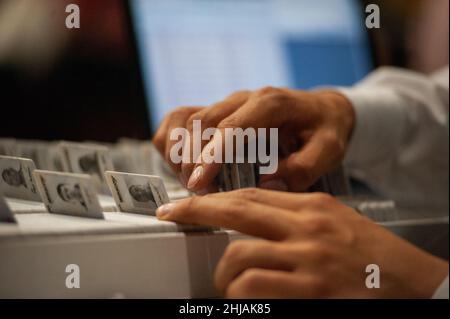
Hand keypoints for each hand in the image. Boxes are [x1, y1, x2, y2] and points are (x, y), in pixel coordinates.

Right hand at [152, 87, 354, 191]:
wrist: (322, 109)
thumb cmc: (324, 129)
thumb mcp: (329, 150)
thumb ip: (304, 168)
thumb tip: (267, 183)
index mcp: (270, 104)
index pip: (230, 128)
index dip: (210, 157)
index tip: (199, 184)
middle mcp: (243, 98)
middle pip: (199, 123)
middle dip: (191, 160)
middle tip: (201, 192)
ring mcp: (227, 102)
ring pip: (183, 119)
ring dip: (178, 151)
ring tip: (192, 180)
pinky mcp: (217, 110)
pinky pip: (179, 117)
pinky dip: (171, 139)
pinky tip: (183, 162)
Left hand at [156, 189, 447, 297]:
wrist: (413, 285)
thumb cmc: (372, 256)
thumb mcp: (333, 223)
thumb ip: (292, 216)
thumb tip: (248, 219)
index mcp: (313, 208)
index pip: (250, 194)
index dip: (213, 198)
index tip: (186, 202)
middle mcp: (308, 228)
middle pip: (237, 210)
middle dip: (197, 211)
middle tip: (173, 217)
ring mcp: (309, 261)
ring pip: (239, 258)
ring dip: (225, 276)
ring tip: (229, 286)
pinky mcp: (310, 292)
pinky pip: (254, 289)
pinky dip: (241, 296)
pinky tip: (246, 299)